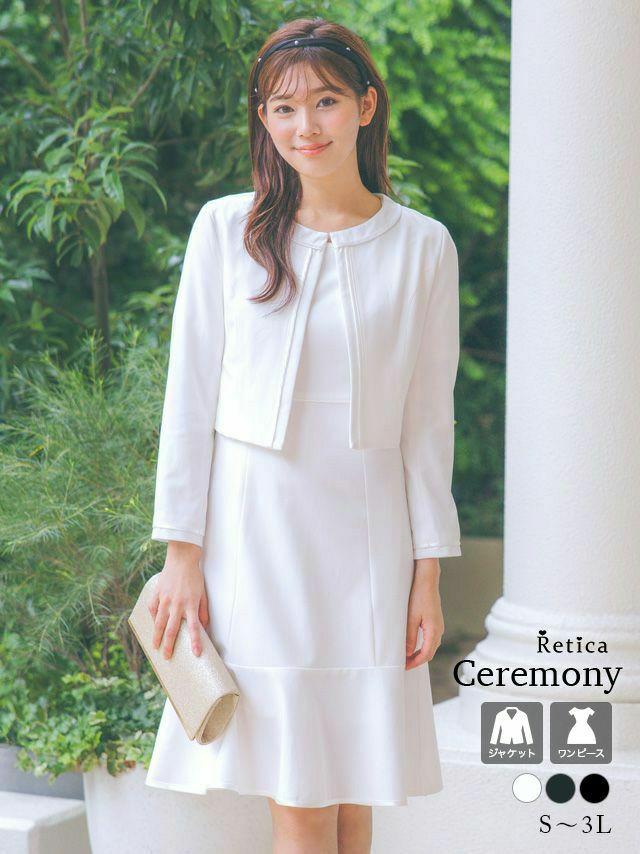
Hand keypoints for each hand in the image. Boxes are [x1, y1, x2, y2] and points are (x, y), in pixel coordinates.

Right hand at [148, 541, 209, 659]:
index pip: (194, 628)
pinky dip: (152, 618)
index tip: (195, 654)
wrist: (182, 559)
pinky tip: (153, 625)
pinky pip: (152, 609)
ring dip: (156, 637)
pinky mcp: (157, 594)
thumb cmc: (194, 577)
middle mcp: (177, 604)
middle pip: (172, 630)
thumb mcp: (203, 593)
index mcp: (191, 604)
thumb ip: (203, 611)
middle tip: (167, 657)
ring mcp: (165, 599)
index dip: (195, 642)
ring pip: (159, 623)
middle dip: (169, 645)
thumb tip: (204, 627)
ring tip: (155, 647)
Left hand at [405, 558, 444, 669]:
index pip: (425, 655)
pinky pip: (430, 639)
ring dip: (420, 654)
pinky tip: (413, 645)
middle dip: (417, 661)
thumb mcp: (411, 618)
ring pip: (431, 646)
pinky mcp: (435, 621)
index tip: (403, 667)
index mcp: (434, 631)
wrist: (427, 581)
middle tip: (403, 665)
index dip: (414, 663)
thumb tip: (407, 653)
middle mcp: (439, 630)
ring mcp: (438, 626)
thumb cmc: (419, 597)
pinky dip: (422, 646)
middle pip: (430, 653)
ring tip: (407, 657)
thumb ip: (409, 637)